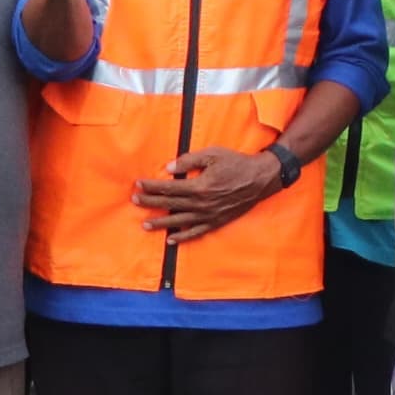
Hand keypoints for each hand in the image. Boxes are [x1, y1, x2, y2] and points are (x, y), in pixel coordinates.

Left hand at [135, 142, 287, 238]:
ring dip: (161, 223)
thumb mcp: (212, 154)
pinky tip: (171, 239)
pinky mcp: (216, 222)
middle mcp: (202, 204)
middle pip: (170, 205)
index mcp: (199, 186)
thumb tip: (168, 169)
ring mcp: (209, 215)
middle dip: (150, 203)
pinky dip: (183, 237)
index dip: (152, 187)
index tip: (138, 185)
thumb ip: (189, 160)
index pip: (169, 188)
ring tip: (145, 225)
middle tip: (135, 201)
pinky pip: (196, 232)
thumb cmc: (236, 163)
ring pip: (179, 221)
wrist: (260, 179)